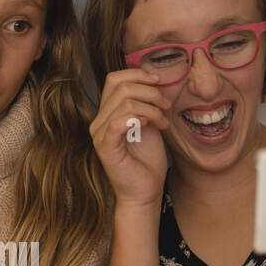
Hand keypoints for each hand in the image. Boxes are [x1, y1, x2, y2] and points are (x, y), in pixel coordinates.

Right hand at [89, 68, 170, 207]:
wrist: (145, 191)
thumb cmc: (147, 161)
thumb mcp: (149, 124)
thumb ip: (146, 103)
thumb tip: (156, 80)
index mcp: (107, 113)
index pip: (114, 79)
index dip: (138, 74)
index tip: (159, 81)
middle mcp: (99, 122)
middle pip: (121, 86)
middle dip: (150, 92)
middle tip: (166, 106)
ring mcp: (100, 135)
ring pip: (125, 102)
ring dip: (151, 108)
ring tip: (163, 122)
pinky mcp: (105, 148)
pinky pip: (118, 122)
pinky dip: (139, 118)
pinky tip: (152, 125)